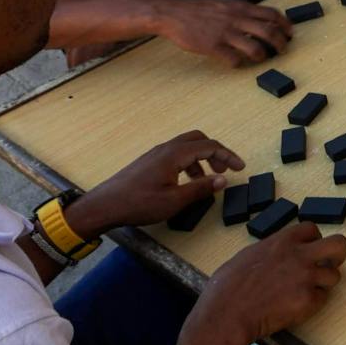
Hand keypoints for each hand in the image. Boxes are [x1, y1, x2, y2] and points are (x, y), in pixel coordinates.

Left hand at [66, 131, 244, 236]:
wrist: (105, 205)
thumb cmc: (138, 203)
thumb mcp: (175, 201)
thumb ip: (200, 188)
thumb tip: (222, 180)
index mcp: (174, 154)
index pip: (209, 146)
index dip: (228, 156)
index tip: (240, 168)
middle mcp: (165, 149)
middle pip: (198, 139)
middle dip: (215, 152)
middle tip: (224, 170)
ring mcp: (155, 154)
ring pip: (186, 147)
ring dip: (201, 159)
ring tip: (205, 180)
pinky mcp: (149, 162)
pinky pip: (175, 154)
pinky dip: (188, 163)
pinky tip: (186, 182)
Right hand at [156, 0, 291, 65]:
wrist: (173, 13)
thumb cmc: (198, 10)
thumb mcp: (224, 4)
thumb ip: (242, 11)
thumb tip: (261, 20)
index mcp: (240, 7)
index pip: (272, 14)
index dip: (285, 25)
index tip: (290, 33)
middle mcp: (236, 19)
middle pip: (270, 32)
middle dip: (281, 44)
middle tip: (282, 50)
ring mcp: (225, 33)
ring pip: (256, 49)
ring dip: (262, 56)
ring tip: (261, 58)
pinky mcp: (213, 47)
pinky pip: (234, 60)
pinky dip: (239, 64)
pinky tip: (236, 62)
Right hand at [198, 222, 345, 344]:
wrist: (227, 313)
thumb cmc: (228, 287)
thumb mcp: (249, 255)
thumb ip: (272, 251)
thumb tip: (279, 255)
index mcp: (282, 241)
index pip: (312, 229)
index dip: (313, 241)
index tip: (308, 251)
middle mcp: (300, 255)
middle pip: (339, 244)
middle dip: (337, 255)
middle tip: (328, 265)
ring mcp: (307, 277)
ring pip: (334, 276)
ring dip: (322, 284)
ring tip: (302, 293)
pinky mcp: (309, 300)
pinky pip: (322, 299)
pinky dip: (312, 304)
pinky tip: (294, 307)